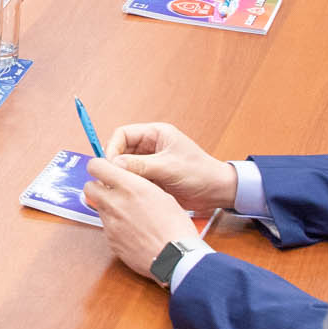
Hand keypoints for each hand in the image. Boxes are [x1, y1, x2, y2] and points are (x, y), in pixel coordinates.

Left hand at [84, 157, 201, 277]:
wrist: (175, 257)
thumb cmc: (175, 226)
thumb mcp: (161, 194)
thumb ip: (137, 185)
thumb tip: (127, 183)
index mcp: (130, 187)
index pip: (96, 166)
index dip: (99, 166)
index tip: (104, 169)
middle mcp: (115, 203)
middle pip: (88, 187)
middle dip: (97, 186)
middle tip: (111, 190)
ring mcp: (110, 223)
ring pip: (98, 207)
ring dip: (108, 206)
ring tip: (129, 213)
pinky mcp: (110, 240)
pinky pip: (106, 226)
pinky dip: (115, 225)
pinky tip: (132, 230)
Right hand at [101, 122, 237, 209]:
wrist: (217, 192)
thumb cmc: (200, 173)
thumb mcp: (168, 167)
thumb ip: (140, 165)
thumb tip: (114, 165)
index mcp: (156, 134)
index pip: (123, 134)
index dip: (112, 148)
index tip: (109, 165)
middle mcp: (151, 146)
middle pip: (121, 150)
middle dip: (116, 164)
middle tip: (112, 179)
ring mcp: (151, 162)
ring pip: (126, 166)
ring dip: (124, 176)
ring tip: (123, 188)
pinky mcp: (153, 177)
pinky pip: (134, 179)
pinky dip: (131, 185)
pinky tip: (132, 194)